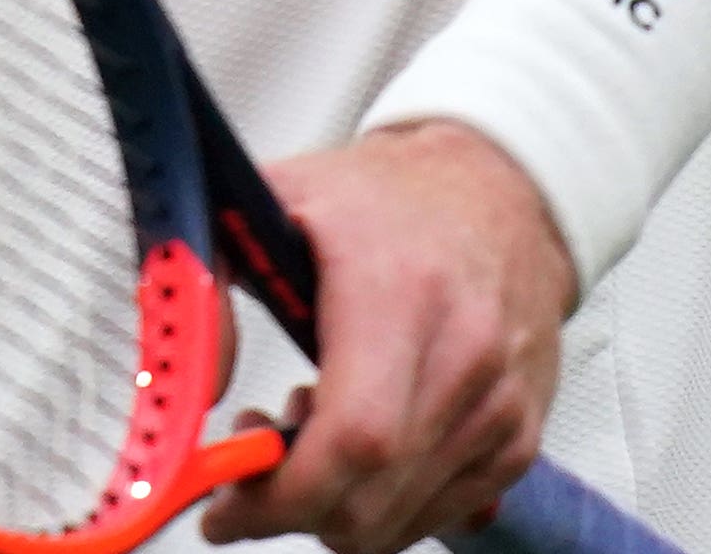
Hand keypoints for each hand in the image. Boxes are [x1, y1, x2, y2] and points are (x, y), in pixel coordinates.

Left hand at [197, 121, 573, 551]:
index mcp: (402, 293)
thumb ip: (208, 280)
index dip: (282, 494)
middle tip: (250, 459)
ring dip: (334, 503)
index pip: (356, 439)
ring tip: (306, 425)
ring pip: (399, 520)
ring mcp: (501, 405)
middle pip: (370, 500)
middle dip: (290, 507)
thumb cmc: (382, 198)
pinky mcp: (519, 437)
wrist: (495, 190)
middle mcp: (466, 356)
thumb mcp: (270, 198)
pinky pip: (439, 515)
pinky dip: (383, 503)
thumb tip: (190, 383)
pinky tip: (360, 436)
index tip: (222, 507)